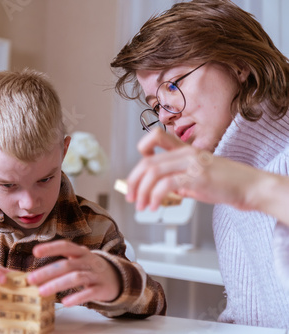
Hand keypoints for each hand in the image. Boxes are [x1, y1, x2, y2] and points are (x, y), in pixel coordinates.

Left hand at [27, 240, 120, 306]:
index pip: (65, 246)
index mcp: (80, 252)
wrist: (116, 277)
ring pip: (76, 278)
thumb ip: (61, 263)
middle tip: (31, 279)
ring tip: (42, 292)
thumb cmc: (90, 268)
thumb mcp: (78, 260)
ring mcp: (95, 274)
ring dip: (57, 284)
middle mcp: (88, 261)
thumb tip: (36, 274)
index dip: (50, 248)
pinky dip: (77, 297)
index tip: (35, 251)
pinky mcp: (101, 289)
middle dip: (48, 272)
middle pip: (67, 264)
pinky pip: (89, 293)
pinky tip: (65, 302)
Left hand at [126, 128, 256, 210]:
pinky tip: (155, 206)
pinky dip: (155, 197)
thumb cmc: (227, 183)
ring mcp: (192, 163)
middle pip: (147, 161)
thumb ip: (179, 180)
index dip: (141, 149)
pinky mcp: (197, 177)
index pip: (156, 137)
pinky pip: (166, 184)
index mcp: (186, 150)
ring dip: (142, 192)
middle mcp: (187, 153)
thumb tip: (161, 190)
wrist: (252, 187)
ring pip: (153, 172)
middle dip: (134, 181)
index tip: (138, 169)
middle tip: (131, 196)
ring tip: (142, 205)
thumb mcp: (198, 177)